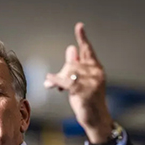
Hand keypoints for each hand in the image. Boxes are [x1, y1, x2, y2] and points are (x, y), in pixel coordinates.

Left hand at [44, 22, 113, 143]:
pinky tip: (48, 81)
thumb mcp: (80, 81)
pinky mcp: (84, 91)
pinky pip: (66, 82)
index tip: (79, 26)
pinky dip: (56, 80)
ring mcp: (92, 81)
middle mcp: (96, 72)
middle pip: (71, 64)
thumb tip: (71, 49)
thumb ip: (75, 66)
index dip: (82, 38)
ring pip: (68, 72)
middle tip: (53, 82)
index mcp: (96, 68)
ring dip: (57, 79)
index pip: (88, 50)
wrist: (95, 118)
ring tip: (54, 87)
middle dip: (60, 73)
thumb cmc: (86, 100)